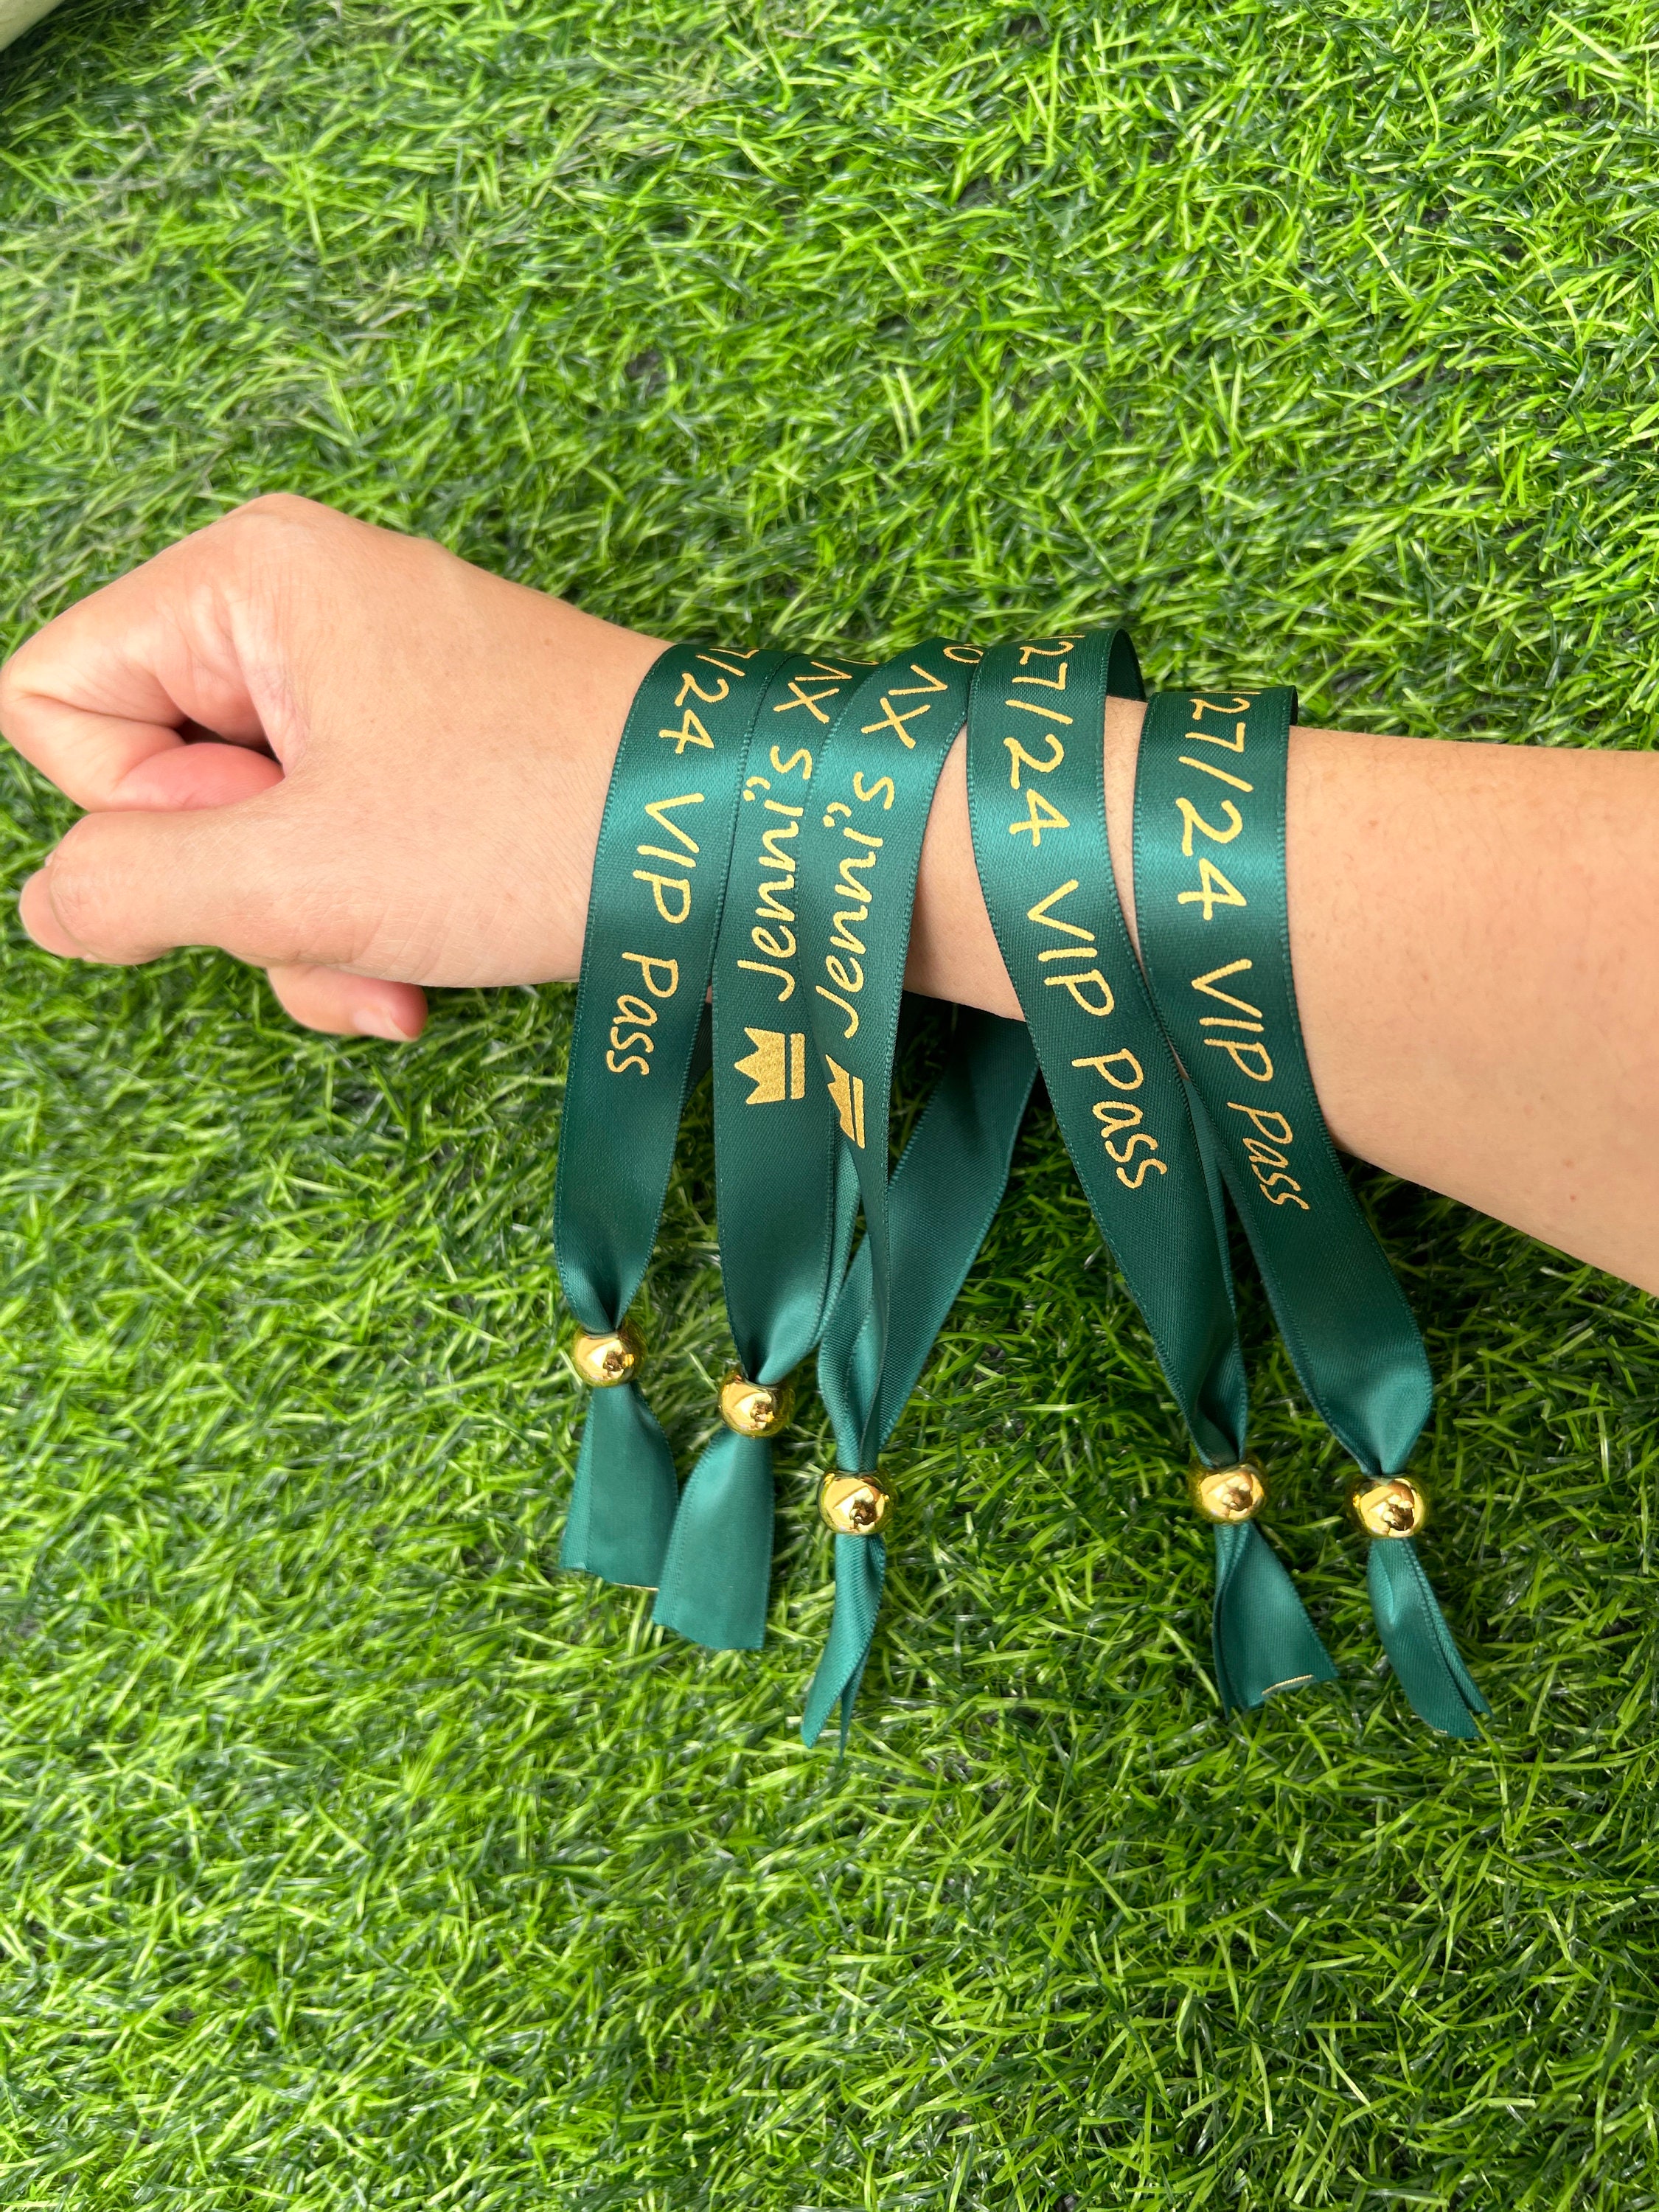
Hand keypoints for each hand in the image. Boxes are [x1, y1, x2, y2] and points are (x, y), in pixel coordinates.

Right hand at [0, 493, 664, 1037]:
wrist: (739, 841)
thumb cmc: (533, 827)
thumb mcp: (300, 877)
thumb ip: (137, 888)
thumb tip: (57, 903)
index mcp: (247, 580)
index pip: (54, 700)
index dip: (132, 813)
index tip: (256, 840)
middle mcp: (303, 602)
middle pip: (160, 776)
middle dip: (239, 891)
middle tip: (338, 913)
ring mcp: (377, 671)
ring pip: (251, 831)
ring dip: (308, 931)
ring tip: (400, 965)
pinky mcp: (437, 738)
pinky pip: (338, 837)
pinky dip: (367, 917)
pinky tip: (431, 969)